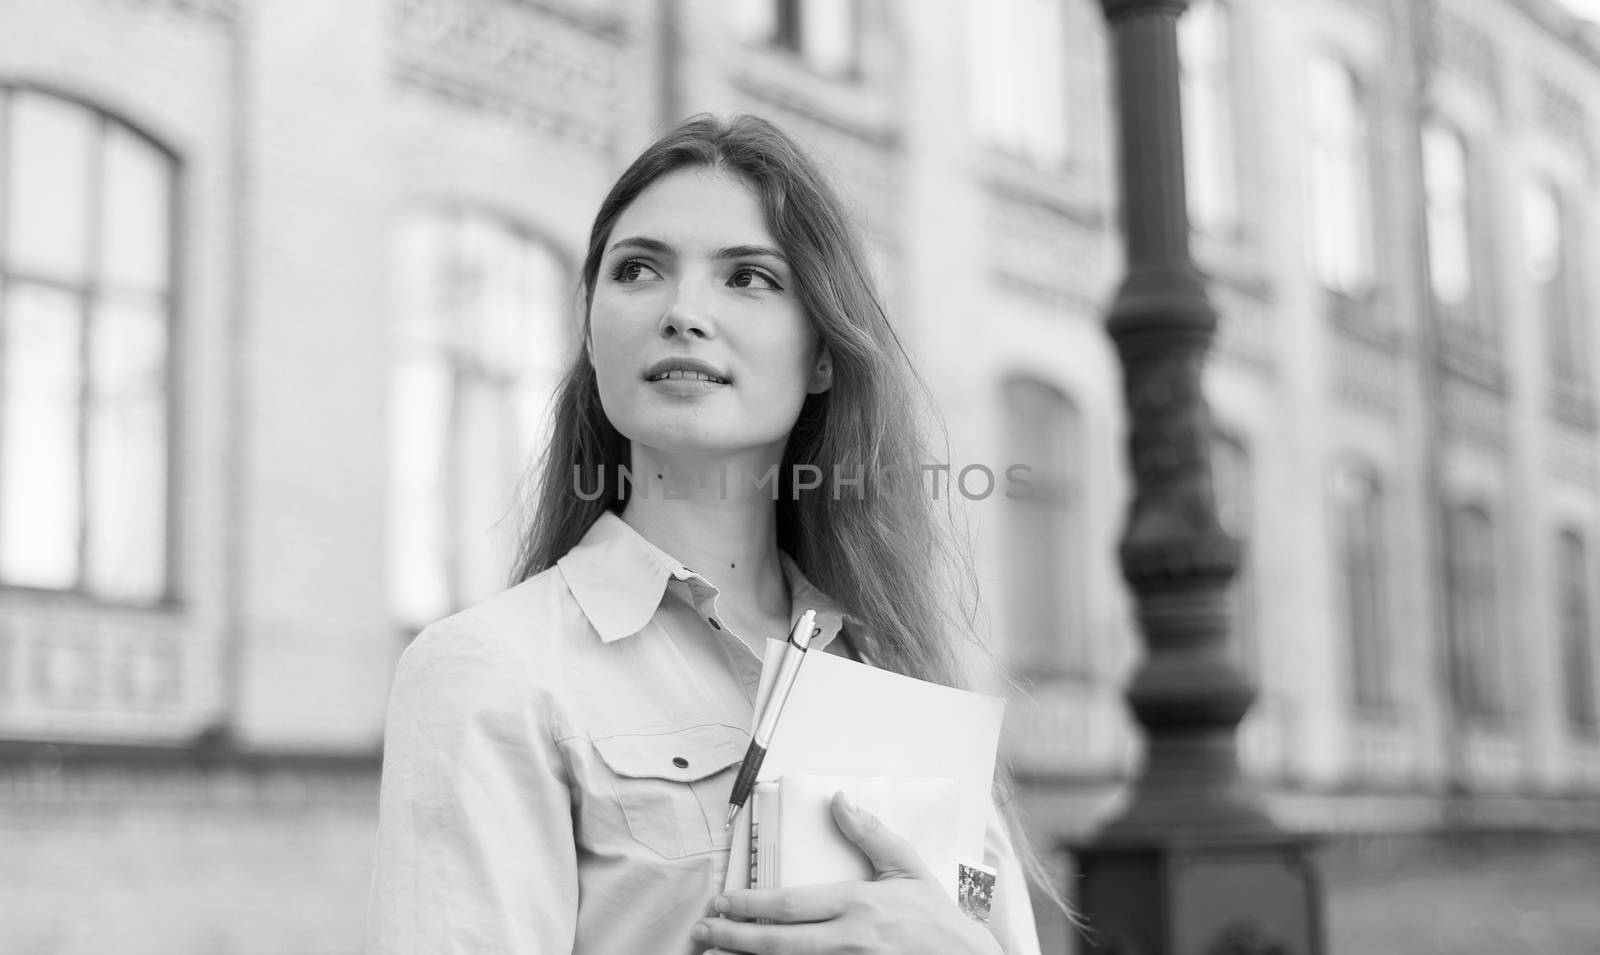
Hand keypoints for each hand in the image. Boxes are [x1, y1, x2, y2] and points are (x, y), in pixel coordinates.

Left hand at [693, 792, 1001, 954]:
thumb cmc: (936, 919)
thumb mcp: (908, 869)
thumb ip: (871, 835)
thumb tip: (839, 802)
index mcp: (859, 905)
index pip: (791, 905)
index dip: (750, 904)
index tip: (722, 900)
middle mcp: (848, 940)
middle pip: (777, 942)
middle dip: (733, 937)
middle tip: (702, 931)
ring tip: (713, 954)